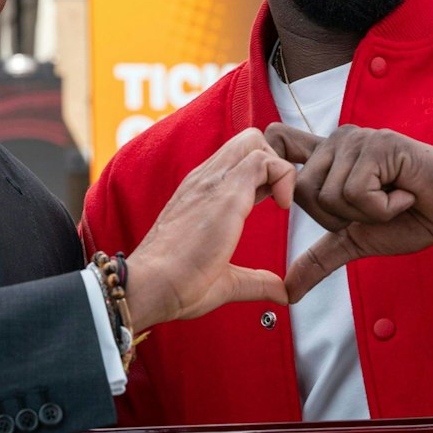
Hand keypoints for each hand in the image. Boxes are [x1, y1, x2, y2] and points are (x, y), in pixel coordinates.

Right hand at [124, 129, 295, 330]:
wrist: (149, 287)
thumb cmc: (176, 285)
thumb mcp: (225, 281)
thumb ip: (256, 281)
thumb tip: (281, 293)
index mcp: (201, 193)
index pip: (239, 159)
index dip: (265, 175)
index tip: (273, 204)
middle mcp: (205, 179)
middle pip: (248, 140)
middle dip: (274, 160)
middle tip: (279, 198)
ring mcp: (212, 182)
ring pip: (254, 141)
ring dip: (277, 166)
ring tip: (280, 203)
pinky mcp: (224, 193)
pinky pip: (263, 160)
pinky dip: (283, 176)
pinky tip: (282, 207)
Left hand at [265, 124, 432, 301]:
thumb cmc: (412, 218)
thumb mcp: (357, 241)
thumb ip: (320, 259)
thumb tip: (286, 292)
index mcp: (327, 157)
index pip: (278, 142)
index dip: (274, 166)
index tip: (297, 193)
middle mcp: (337, 141)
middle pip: (302, 192)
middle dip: (340, 217)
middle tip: (376, 206)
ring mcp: (358, 139)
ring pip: (330, 195)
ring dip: (366, 213)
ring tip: (393, 199)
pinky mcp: (379, 145)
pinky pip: (357, 192)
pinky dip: (383, 207)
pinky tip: (405, 194)